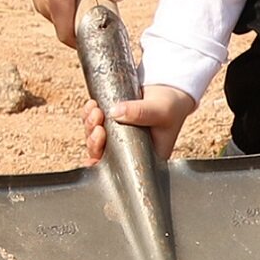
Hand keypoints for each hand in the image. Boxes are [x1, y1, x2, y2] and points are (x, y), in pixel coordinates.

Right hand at [15, 0, 118, 38]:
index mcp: (56, 2)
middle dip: (86, 24)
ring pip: (64, 19)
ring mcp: (41, 4)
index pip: (68, 37)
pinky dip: (70, 6)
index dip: (85, 41)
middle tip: (101, 11)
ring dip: (78, 14)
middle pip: (68, 29)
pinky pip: (58, 10)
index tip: (101, 34)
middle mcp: (45, 7)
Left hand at [74, 85, 196, 156]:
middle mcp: (129, 151)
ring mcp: (118, 137)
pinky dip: (89, 114)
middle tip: (98, 124)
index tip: (94, 156)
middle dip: (95, 140)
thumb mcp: (161, 110)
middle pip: (103, 154)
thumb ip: (140, 112)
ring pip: (95, 138)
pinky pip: (93, 122)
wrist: (169, 89)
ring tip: (95, 109)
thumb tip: (114, 112)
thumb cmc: (171, 107)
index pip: (120, 170)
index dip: (103, 166)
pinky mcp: (111, 122)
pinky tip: (92, 104)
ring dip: (90, 125)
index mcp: (145, 158)